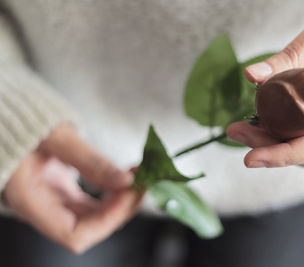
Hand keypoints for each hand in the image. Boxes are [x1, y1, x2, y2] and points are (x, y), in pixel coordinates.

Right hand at [3, 124, 142, 252]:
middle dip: (121, 208)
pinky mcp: (63, 191)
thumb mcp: (57, 137)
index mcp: (31, 202)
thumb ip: (90, 161)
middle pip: (90, 228)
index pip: (75, 234)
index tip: (130, 191)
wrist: (5, 117)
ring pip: (95, 217)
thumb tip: (126, 180)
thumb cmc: (20, 123)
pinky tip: (125, 177)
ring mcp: (54, 202)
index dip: (108, 220)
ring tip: (139, 177)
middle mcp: (43, 209)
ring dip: (121, 202)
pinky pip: (93, 203)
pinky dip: (112, 194)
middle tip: (143, 181)